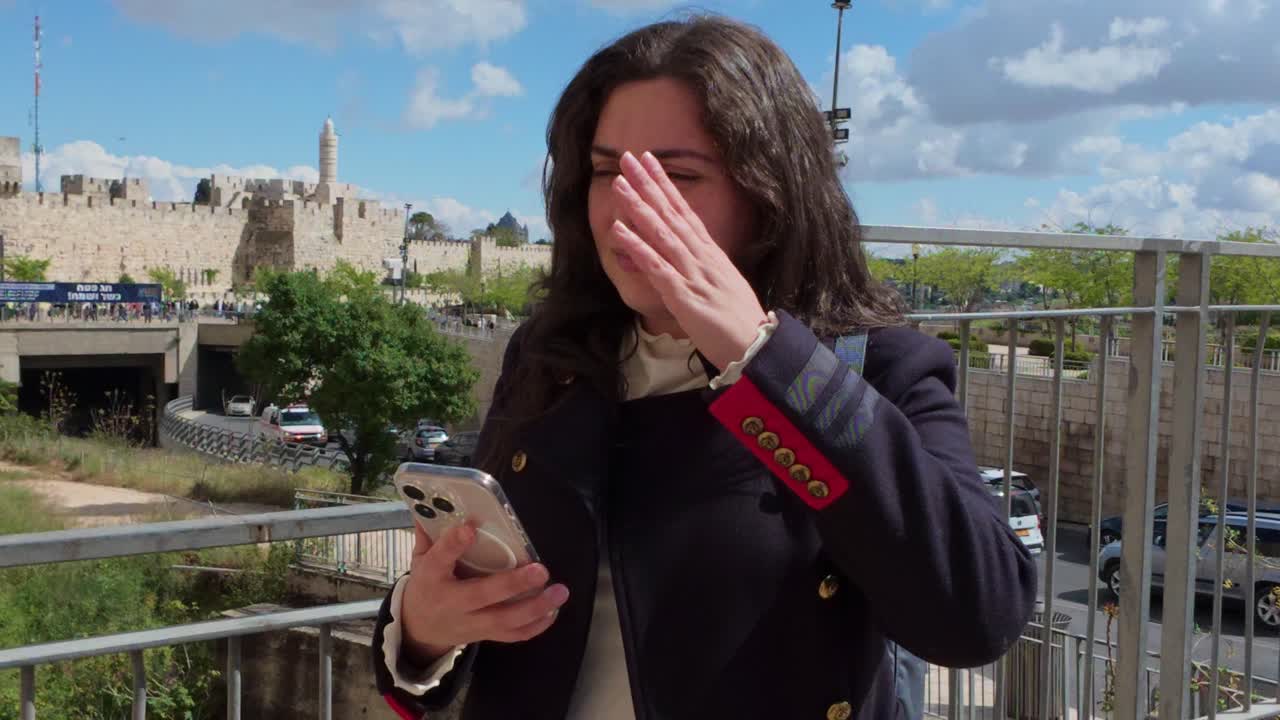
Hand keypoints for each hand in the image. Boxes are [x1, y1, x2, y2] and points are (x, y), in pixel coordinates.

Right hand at [399, 522, 569, 663]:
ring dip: (536, 608)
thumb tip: (432, 503)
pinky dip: (535, 626)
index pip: (440, 559)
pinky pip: (512, 635)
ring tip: (559, 592)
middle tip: (541, 570)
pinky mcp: (484, 635)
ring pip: (504, 621)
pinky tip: (553, 611)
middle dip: (514, 584)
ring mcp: (470, 623)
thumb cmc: (426, 586)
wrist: (420, 630)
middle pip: (483, 595)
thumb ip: (429, 534)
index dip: (454, 544)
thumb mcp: (420, 560)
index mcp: (432, 578)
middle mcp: (452, 603)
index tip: (470, 528)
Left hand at [610, 151, 768, 369]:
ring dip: (639, 208)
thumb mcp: (717, 285)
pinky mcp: (684, 296)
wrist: (756, 346)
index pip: (684, 210)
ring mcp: (693, 274)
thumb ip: (692, 269)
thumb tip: (669, 256)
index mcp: (710, 253)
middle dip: (649, 184)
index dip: (666, 184)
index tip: (650, 160)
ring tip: (619, 185)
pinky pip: (657, 268)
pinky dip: (638, 248)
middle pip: (671, 214)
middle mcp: (701, 257)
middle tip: (628, 158)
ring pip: (662, 234)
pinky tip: (619, 231)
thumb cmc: (736, 319)